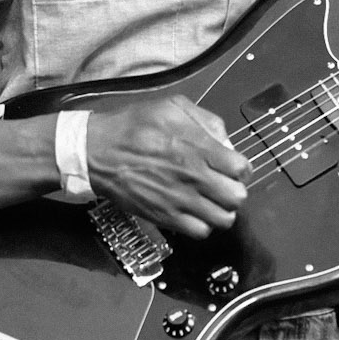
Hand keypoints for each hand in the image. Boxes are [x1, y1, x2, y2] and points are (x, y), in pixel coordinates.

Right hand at [89, 94, 250, 240]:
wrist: (97, 152)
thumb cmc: (134, 126)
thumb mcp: (172, 107)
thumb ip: (206, 121)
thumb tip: (227, 142)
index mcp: (199, 148)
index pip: (242, 168)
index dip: (241, 168)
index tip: (232, 167)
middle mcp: (194, 177)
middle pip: (237, 197)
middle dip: (234, 190)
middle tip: (223, 185)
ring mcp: (180, 200)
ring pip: (223, 219)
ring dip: (221, 210)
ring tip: (210, 201)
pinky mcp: (165, 217)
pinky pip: (200, 232)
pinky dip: (202, 224)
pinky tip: (194, 212)